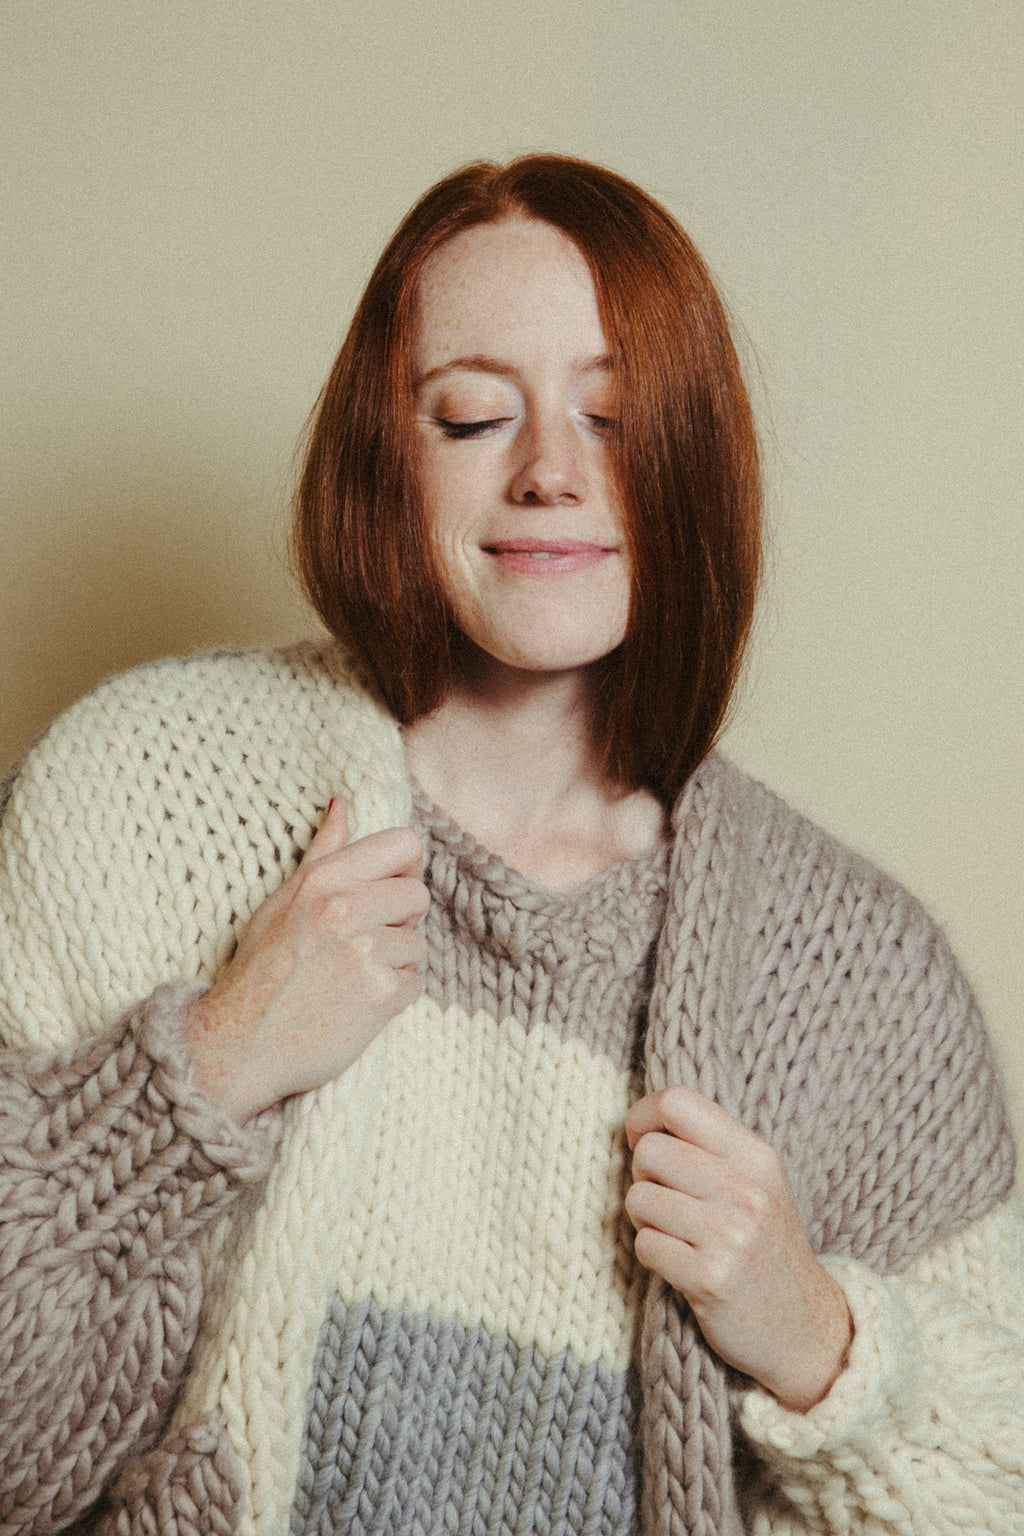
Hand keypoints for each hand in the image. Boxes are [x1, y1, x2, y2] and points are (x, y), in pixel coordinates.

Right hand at [184, 798, 428, 1122]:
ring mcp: (365, 951)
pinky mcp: (381, 993)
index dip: (404, 868)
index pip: (403, 844)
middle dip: (399, 920)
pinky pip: (415, 983)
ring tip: (351, 978)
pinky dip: (393, 997)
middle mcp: (344, 908)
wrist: (238, 1044)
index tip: (389, 890)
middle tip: (362, 944)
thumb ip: (322, 852)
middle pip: (417, 894)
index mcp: (322, 879)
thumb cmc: (260, 970)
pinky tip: (357, 1004)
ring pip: (418, 943)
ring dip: (395, 963)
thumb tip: (342, 804)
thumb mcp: (282, 901)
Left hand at [625, 1086, 852, 1411]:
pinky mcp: (710, 1278)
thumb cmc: (766, 1246)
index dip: (643, 1116)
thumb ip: (709, 1147)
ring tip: (676, 1234)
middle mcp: (747, 1190)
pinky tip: (679, 1264)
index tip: (642, 1141)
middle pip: (648, 1150)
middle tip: (666, 1199)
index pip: (677, 1102)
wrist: (805, 1328)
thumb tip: (639, 1126)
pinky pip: (645, 1244)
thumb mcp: (756, 1183)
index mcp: (756, 1156)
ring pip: (638, 1197)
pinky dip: (652, 1254)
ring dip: (645, 1218)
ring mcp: (731, 1235)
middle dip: (643, 1175)